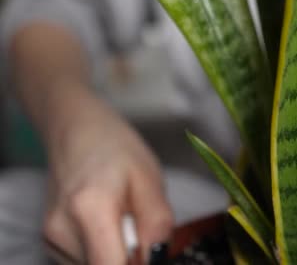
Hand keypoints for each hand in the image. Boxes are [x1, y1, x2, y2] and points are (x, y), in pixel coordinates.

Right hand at [42, 83, 173, 263]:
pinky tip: (108, 223)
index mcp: (90, 209)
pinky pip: (86, 260)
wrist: (76, 131)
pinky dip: (104, 249)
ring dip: (119, 252)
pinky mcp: (50, 243)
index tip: (151, 251)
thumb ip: (157, 224)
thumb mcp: (150, 179)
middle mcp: (62, 230)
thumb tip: (158, 259)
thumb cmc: (115, 148)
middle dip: (132, 257)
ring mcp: (52, 239)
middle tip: (138, 225)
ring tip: (122, 219)